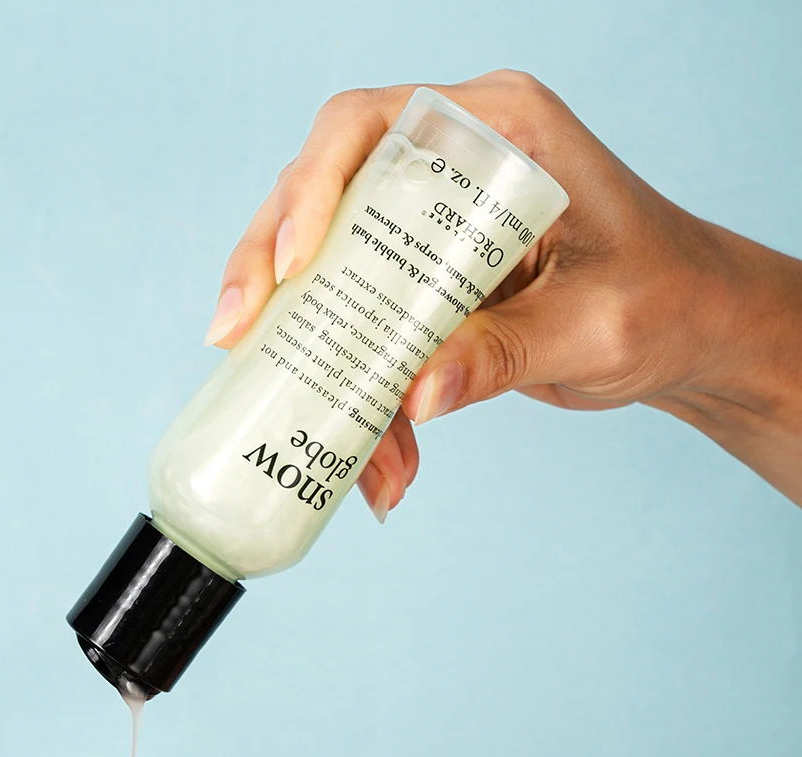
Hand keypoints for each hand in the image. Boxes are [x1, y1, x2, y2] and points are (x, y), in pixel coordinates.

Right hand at [204, 71, 801, 510]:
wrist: (688, 332)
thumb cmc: (667, 302)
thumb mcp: (594, 328)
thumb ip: (506, 354)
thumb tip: (415, 397)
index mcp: (499, 132)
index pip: (370, 126)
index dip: (309, 186)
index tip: (288, 261)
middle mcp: (452, 168)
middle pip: (323, 198)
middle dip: (270, 272)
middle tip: (235, 339)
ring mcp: (433, 228)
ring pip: (333, 274)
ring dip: (319, 362)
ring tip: (353, 454)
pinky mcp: (428, 286)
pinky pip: (368, 330)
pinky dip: (366, 399)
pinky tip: (381, 464)